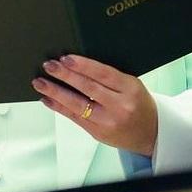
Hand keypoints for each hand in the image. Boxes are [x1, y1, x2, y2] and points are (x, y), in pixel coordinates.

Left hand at [32, 55, 157, 156]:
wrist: (151, 133)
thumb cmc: (138, 104)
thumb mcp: (131, 85)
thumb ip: (109, 77)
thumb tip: (76, 64)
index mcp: (130, 88)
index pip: (103, 74)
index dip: (82, 65)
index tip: (65, 58)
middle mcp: (119, 106)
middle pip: (88, 88)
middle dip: (65, 76)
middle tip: (48, 65)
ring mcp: (108, 121)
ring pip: (77, 105)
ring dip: (55, 92)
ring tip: (40, 82)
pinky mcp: (98, 133)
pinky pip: (74, 117)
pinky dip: (59, 107)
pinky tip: (47, 99)